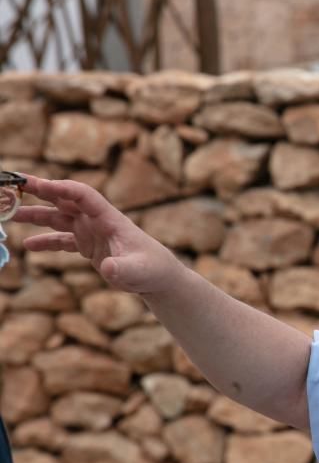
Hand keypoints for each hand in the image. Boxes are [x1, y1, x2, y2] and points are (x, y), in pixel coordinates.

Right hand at [14, 176, 182, 294]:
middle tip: (13, 186)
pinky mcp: (89, 246)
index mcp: (110, 219)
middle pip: (65, 201)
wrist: (159, 278)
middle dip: (40, 192)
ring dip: (36, 215)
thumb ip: (123, 269)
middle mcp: (98, 222)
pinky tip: (28, 246)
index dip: (61, 188)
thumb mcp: (139, 271)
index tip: (37, 184)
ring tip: (10, 214)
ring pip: (59, 218)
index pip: (83, 196)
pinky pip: (62, 240)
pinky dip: (46, 241)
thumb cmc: (153, 270)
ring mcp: (92, 233)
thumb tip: (109, 268)